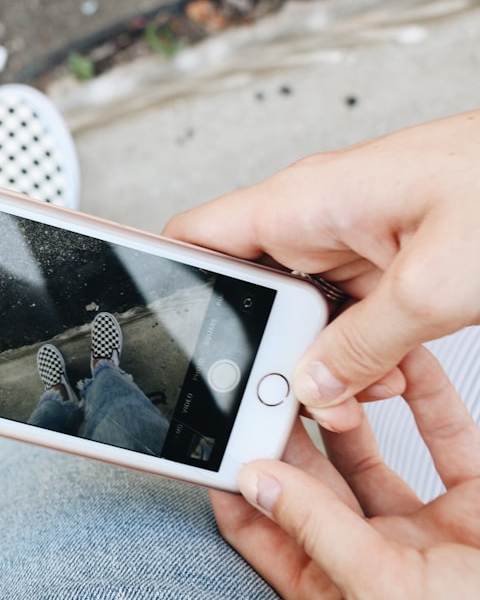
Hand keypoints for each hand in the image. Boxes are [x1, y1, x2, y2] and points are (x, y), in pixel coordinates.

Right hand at [163, 110, 479, 430]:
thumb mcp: (431, 290)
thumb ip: (358, 350)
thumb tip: (309, 389)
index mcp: (298, 204)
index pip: (194, 238)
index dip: (168, 285)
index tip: (170, 340)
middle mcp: (311, 218)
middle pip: (247, 293)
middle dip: (265, 350)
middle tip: (290, 395)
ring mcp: (346, 239)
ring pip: (299, 312)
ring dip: (321, 358)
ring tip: (356, 389)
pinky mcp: (380, 258)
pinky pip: (344, 314)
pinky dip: (359, 350)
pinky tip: (387, 372)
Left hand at [211, 347, 479, 599]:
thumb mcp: (387, 592)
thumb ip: (321, 531)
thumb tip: (259, 480)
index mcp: (338, 591)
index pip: (264, 530)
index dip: (236, 483)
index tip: (217, 434)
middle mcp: (374, 557)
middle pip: (311, 482)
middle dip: (288, 433)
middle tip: (270, 382)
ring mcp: (425, 528)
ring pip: (371, 455)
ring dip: (349, 412)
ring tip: (323, 370)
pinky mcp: (474, 501)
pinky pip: (444, 439)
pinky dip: (423, 401)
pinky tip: (400, 367)